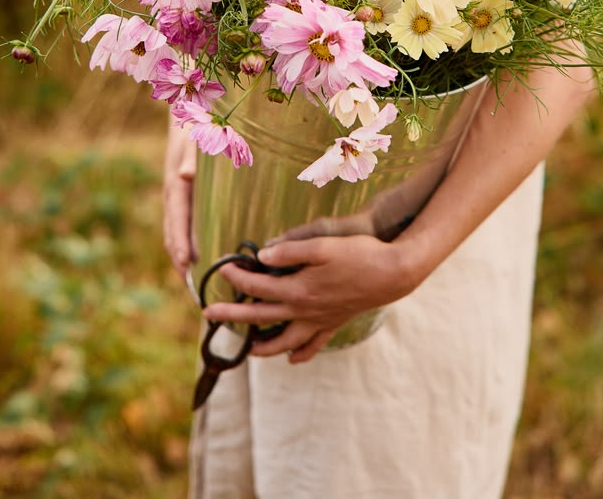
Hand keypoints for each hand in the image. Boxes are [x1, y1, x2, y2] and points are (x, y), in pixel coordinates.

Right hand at [163, 119, 197, 276]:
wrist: (188, 110)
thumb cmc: (198, 124)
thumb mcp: (198, 135)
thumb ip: (193, 155)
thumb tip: (186, 175)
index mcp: (176, 185)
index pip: (176, 219)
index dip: (180, 243)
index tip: (185, 265)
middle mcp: (174, 194)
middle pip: (173, 234)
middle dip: (181, 262)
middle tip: (195, 288)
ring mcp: (177, 196)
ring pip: (176, 233)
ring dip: (184, 257)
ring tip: (198, 282)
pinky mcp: (185, 196)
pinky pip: (184, 224)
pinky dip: (189, 244)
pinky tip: (202, 256)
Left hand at [202, 233, 415, 363]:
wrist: (393, 273)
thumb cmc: (359, 254)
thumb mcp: (323, 245)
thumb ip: (291, 251)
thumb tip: (263, 257)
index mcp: (298, 290)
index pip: (258, 286)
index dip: (238, 276)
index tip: (223, 268)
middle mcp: (305, 311)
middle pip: (261, 318)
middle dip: (233, 316)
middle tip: (208, 315)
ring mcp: (319, 321)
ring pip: (284, 342)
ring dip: (263, 346)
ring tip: (247, 348)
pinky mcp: (334, 323)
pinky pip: (313, 345)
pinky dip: (300, 353)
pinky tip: (291, 358)